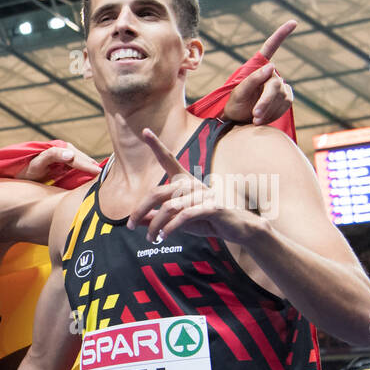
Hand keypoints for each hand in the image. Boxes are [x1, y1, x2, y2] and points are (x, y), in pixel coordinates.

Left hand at [19, 142, 100, 181]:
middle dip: (95, 167)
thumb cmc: (26, 170)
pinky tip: (95, 180)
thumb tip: (71, 153)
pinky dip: (88, 173)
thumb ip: (52, 156)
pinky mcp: (68, 166)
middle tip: (111, 177)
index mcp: (61, 148)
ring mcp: (68, 159)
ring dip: (93, 170)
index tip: (99, 173)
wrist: (19, 176)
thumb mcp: (37, 163)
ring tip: (106, 179)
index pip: (77, 159)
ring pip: (84, 164)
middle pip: (84, 160)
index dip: (88, 166)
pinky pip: (81, 169)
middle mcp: (66, 151)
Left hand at [129, 128, 256, 243]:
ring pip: (168, 207)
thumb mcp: (178, 220)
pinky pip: (184, 216)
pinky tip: (165, 236)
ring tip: (151, 238)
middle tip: (129, 226)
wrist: (239, 228)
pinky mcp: (212, 207)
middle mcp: (193, 184)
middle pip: (157, 192)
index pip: (168, 160)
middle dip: (140, 210)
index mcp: (185, 182)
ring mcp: (204, 195)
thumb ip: (158, 218)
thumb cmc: (207, 221)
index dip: (156, 145)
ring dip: (155, 225)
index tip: (145, 130)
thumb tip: (136, 221)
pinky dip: (170, 227)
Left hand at [222, 21, 296, 125]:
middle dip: (265, 102)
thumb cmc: (235, 105)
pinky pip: (285, 105)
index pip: (270, 48)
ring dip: (268, 110)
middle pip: (275, 85)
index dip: (281, 34)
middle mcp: (271, 75)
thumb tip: (272, 66)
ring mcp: (280, 86)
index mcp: (258, 68)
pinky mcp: (286, 98)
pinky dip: (274, 114)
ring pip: (281, 97)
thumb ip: (253, 80)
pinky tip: (263, 119)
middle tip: (255, 115)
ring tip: (254, 119)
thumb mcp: (239, 93)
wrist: (240, 121)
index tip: (294, 22)